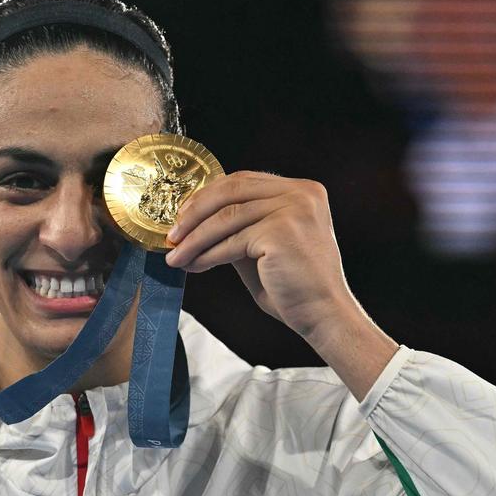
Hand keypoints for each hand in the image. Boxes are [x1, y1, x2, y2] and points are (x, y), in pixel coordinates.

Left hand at [164, 171, 354, 338]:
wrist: (322, 315)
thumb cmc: (292, 287)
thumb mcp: (262, 246)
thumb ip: (239, 227)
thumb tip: (195, 222)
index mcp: (302, 190)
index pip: (243, 180)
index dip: (207, 196)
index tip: (182, 216)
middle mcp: (301, 193)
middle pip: (231, 190)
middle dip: (195, 212)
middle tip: (172, 234)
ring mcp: (293, 209)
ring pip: (226, 217)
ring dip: (194, 238)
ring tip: (175, 255)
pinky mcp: (281, 231)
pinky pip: (231, 241)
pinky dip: (207, 254)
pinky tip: (193, 265)